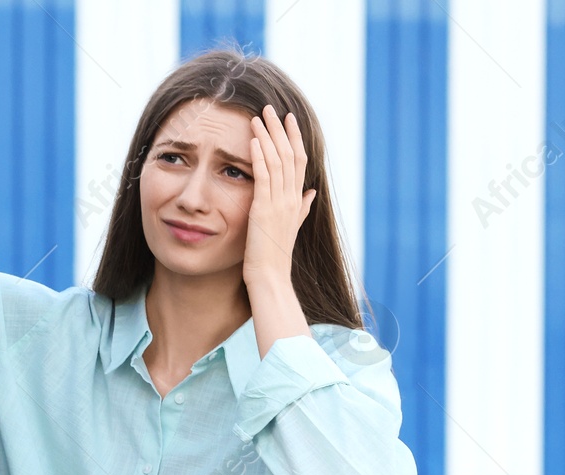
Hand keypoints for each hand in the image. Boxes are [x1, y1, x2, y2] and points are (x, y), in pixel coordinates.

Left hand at [243, 104, 316, 286]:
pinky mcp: (264, 210)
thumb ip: (301, 208)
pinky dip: (259, 157)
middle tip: (271, 108)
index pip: (299, 161)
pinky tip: (254, 141)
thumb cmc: (275, 255)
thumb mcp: (290, 228)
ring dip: (268, 136)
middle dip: (280, 129)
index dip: (294, 138)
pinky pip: (263, 178)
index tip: (288, 119)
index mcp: (297, 199)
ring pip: (278, 161)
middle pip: (290, 154)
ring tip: (258, 117)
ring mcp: (280, 202)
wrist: (271, 276)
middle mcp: (292, 197)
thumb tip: (310, 194)